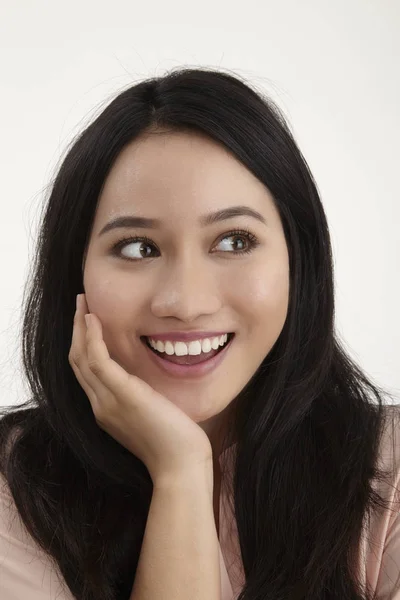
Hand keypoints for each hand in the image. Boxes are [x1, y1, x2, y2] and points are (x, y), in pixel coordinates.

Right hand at [68, 294, 212, 484]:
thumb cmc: (175, 442)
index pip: (86, 371)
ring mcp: (107, 401)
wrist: (181, 465)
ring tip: (83, 303)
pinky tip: (93, 319)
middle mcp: (100, 405)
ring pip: (81, 358)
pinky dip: (91, 337)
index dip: (82, 344)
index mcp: (106, 409)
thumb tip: (149, 379)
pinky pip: (97, 360)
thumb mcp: (153, 413)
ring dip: (80, 327)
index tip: (88, 320)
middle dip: (76, 330)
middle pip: (77, 362)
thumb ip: (143, 396)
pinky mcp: (122, 395)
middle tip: (80, 304)